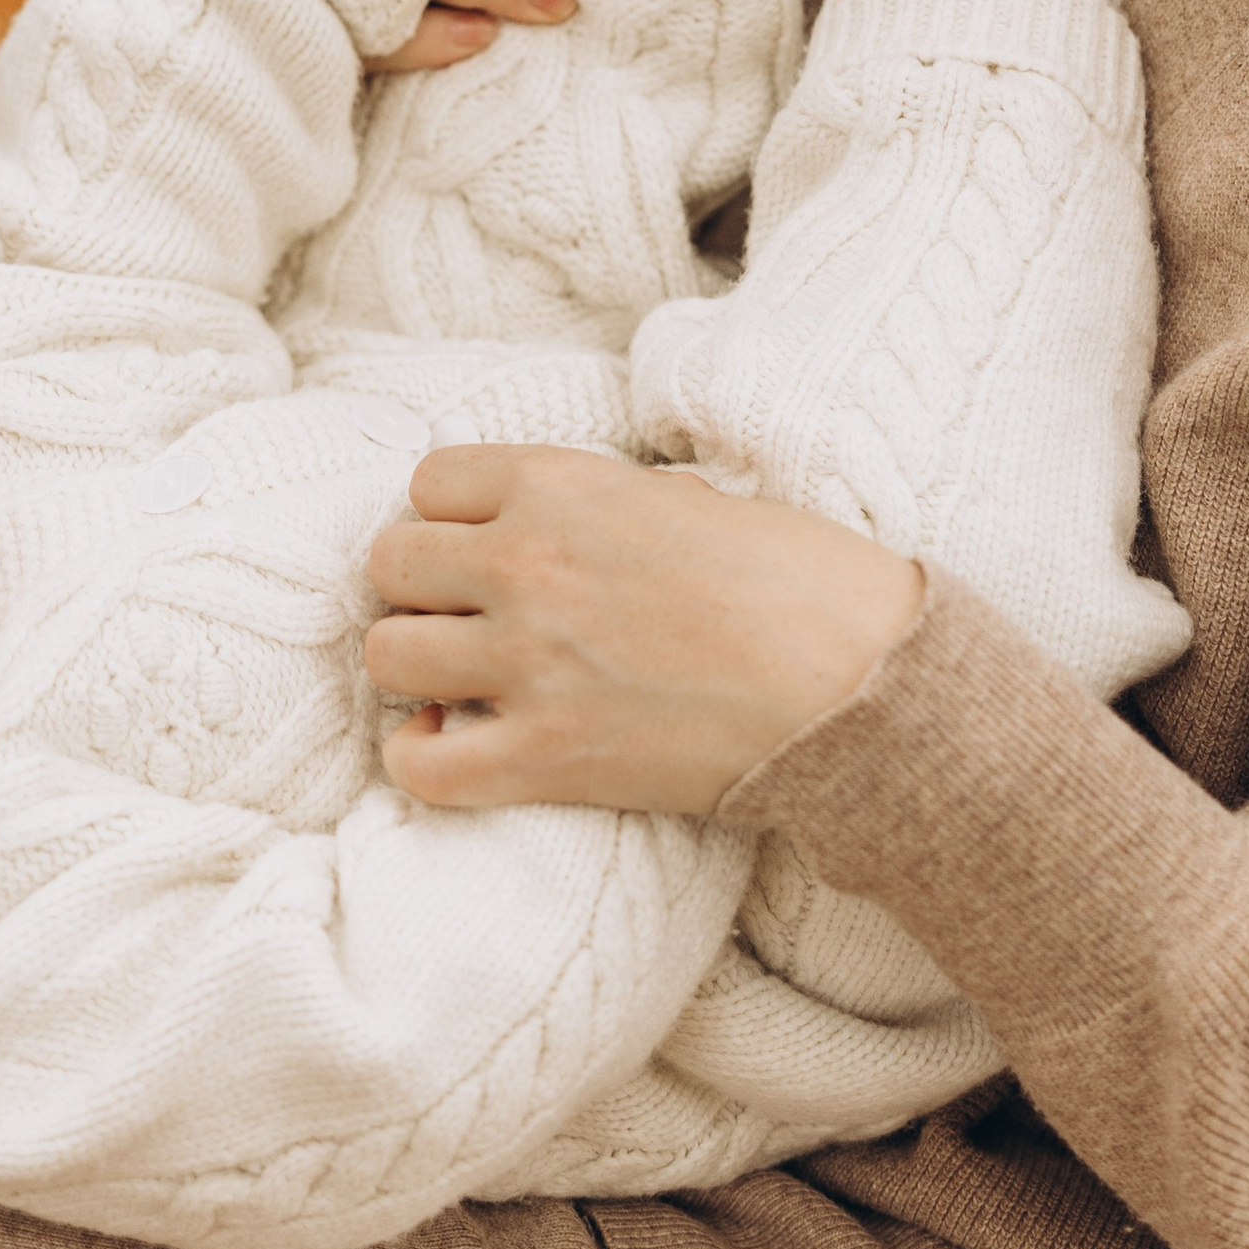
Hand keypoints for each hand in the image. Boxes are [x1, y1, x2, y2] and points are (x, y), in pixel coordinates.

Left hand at [364, 448, 923, 818]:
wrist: (860, 682)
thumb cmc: (802, 581)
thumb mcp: (695, 499)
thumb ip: (610, 501)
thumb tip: (570, 516)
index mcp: (562, 485)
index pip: (429, 483)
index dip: (452, 519)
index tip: (483, 549)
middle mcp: (527, 562)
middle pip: (388, 565)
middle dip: (421, 590)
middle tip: (469, 617)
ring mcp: (528, 662)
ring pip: (388, 656)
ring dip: (420, 670)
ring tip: (465, 682)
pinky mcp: (546, 756)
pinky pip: (419, 765)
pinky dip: (424, 760)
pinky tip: (461, 745)